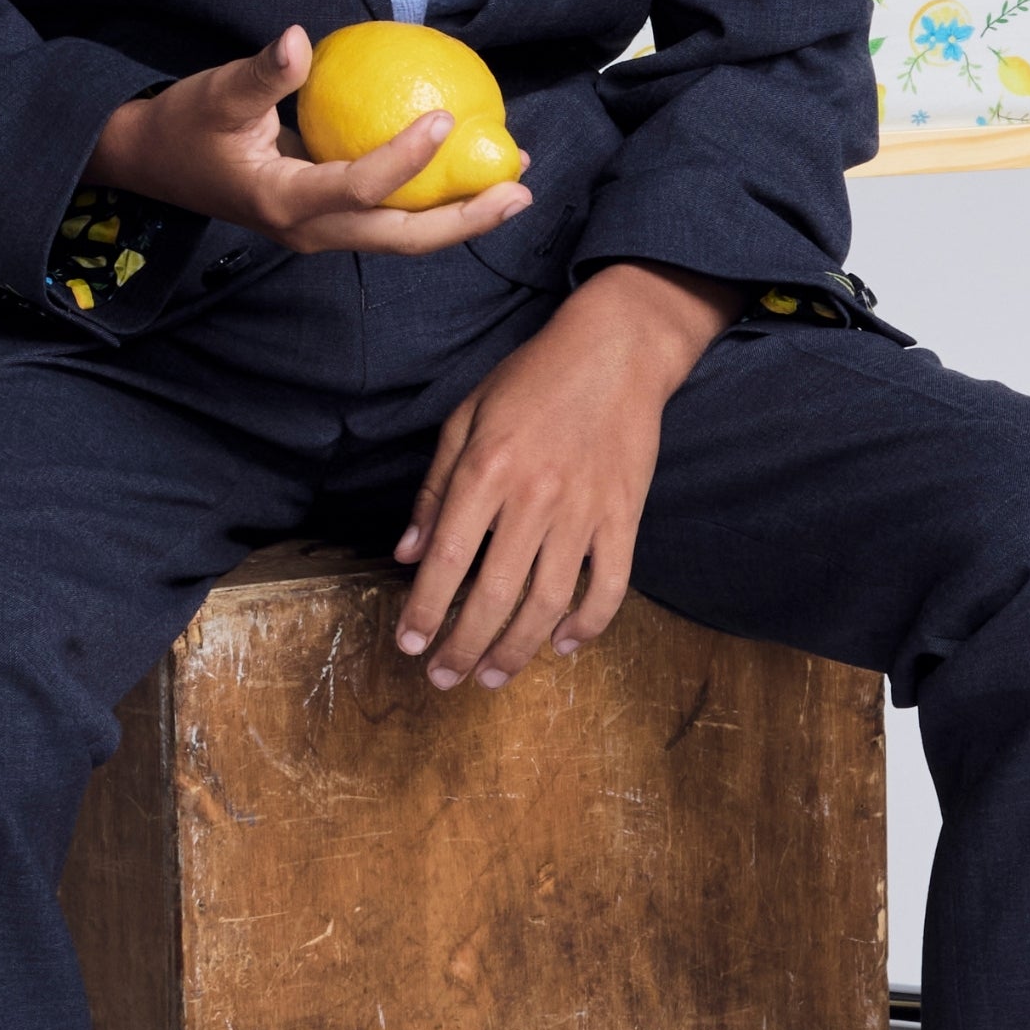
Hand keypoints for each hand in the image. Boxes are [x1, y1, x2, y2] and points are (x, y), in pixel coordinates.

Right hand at [83, 22, 535, 256]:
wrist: (153, 164)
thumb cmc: (186, 125)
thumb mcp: (218, 94)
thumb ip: (262, 73)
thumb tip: (298, 38)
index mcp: (286, 203)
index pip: (360, 187)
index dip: (406, 158)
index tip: (444, 118)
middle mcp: (311, 231)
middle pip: (402, 237)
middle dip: (465, 219)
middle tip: (519, 189)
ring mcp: (321, 232)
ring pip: (402, 235)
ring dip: (459, 215)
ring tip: (512, 185)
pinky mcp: (326, 221)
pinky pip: (389, 217)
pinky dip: (431, 200)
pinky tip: (464, 170)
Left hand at [391, 261, 746, 690]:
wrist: (616, 350)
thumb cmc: (531, 380)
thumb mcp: (466, 419)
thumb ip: (435, 490)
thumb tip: (406, 554)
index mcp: (487, 469)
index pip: (446, 559)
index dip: (424, 611)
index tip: (409, 645)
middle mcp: (534, 496)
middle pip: (494, 594)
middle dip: (462, 646)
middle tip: (443, 679)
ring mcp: (584, 510)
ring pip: (548, 602)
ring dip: (516, 649)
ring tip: (491, 677)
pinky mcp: (624, 516)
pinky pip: (609, 585)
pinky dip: (586, 624)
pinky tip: (561, 645)